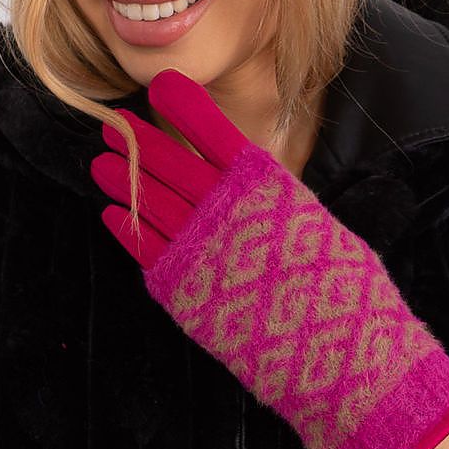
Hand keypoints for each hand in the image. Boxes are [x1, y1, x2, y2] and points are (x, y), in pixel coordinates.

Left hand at [90, 70, 448, 448]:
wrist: (342, 363)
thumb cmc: (347, 299)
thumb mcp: (321, 233)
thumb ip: (282, 211)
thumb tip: (264, 199)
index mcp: (270, 189)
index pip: (216, 134)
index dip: (187, 108)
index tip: (162, 85)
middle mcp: (229, 211)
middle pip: (172, 164)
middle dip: (141, 142)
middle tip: (116, 126)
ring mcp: (201, 251)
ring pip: (150, 202)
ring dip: (123, 179)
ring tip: (101, 161)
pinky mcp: (182, 292)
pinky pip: (144, 250)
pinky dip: (125, 228)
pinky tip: (111, 213)